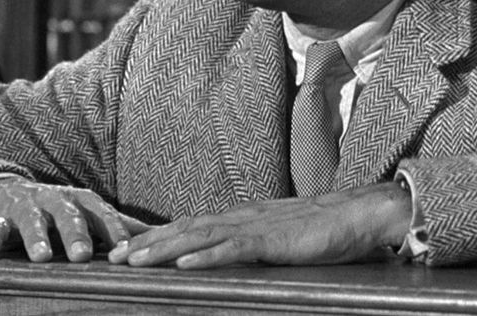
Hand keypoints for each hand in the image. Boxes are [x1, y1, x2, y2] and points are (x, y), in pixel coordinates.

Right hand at [0, 178, 150, 262]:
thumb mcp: (92, 215)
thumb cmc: (61, 211)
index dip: (114, 234)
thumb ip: (123, 227)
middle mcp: (59, 200)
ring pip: (33, 220)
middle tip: (82, 255)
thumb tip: (163, 237)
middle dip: (76, 234)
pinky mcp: (1, 214)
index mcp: (85, 202)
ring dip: (36, 237)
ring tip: (41, 257)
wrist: (9, 192)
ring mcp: (29, 206)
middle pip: (70, 216)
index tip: (126, 254)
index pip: (104, 217)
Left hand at [108, 181, 411, 268]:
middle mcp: (243, 217)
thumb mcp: (282, 236)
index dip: (158, 235)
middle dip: (148, 242)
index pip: (192, 224)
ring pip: (200, 236)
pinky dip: (206, 255)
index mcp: (244, 217)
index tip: (129, 247)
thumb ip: (256, 243)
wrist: (360, 212)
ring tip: (136, 260)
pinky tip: (184, 263)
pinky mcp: (273, 240)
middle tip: (115, 257)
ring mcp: (257, 226)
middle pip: (185, 227)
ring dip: (164, 248)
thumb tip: (232, 254)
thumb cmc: (326, 228)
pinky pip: (233, 248)